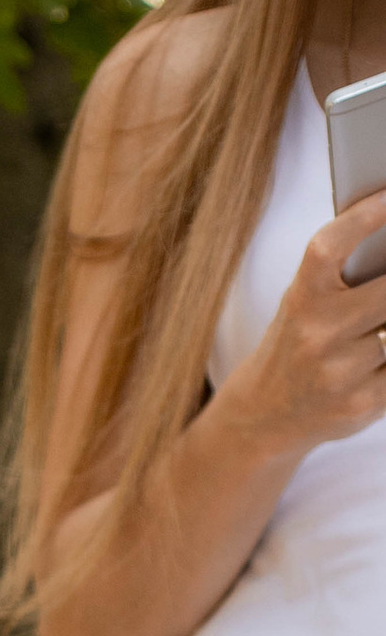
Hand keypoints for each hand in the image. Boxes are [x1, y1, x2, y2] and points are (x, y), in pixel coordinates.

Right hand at [226, 195, 385, 460]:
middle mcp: (316, 335)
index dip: (364, 217)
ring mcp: (338, 374)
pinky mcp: (360, 404)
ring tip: (381, 319)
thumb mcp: (304, 302)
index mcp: (302, 300)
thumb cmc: (294, 346)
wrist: (262, 417)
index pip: (329, 247)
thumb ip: (347, 275)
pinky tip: (383, 354)